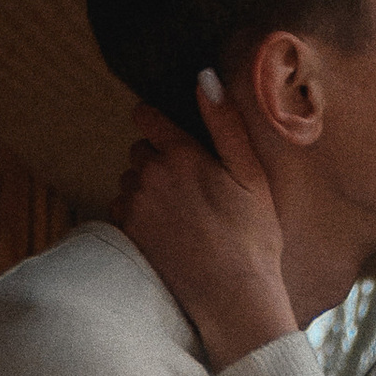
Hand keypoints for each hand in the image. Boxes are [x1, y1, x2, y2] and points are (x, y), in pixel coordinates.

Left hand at [114, 80, 297, 370]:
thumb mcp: (251, 174)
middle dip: (158, 161)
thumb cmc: (253, 237)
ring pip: (130, 180)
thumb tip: (204, 77)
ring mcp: (135, 204)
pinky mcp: (127, 232)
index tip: (166, 135)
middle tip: (192, 189)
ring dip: (147, 189)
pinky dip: (138, 215)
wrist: (233, 297)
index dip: (154, 122)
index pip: (146, 117)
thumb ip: (224, 122)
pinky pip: (122, 209)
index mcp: (181, 154)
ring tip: (182, 216)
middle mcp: (150, 174)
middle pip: (139, 151)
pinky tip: (168, 233)